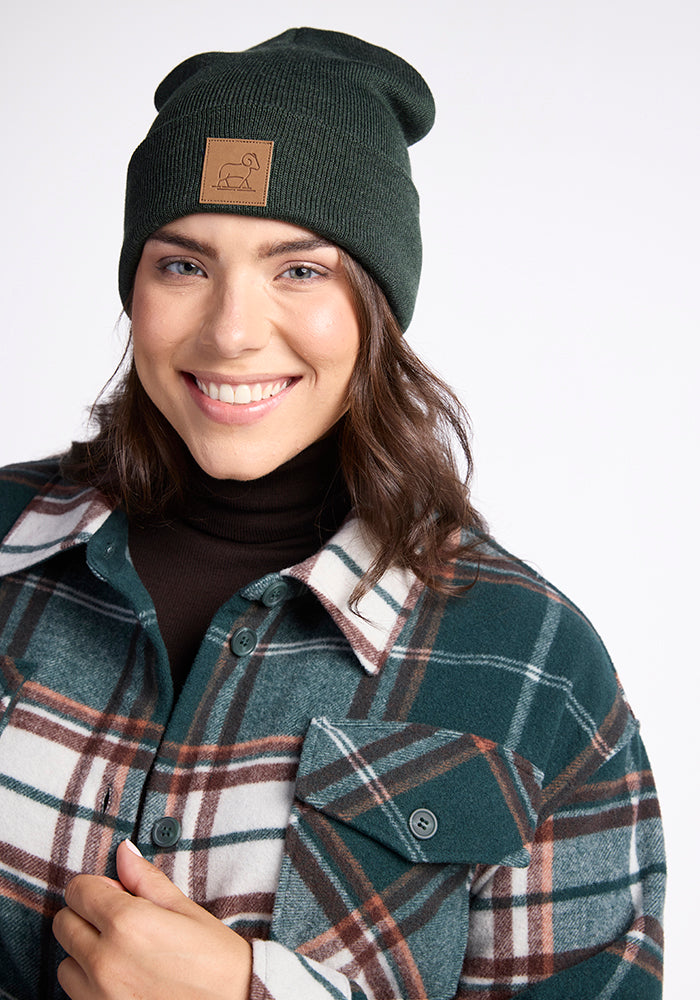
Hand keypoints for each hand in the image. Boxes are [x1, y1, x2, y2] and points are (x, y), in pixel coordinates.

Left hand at [52, 839, 252, 999]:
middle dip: (87, 915)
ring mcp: (99, 995)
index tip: (119, 894)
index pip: (78, 891)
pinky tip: (124, 977)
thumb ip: (146, 880)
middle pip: (64, 924)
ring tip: (122, 953)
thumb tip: (124, 852)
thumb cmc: (216, 961)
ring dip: (85, 953)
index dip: (98, 887)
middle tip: (121, 921)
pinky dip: (90, 983)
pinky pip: (76, 994)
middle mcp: (105, 960)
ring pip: (65, 963)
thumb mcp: (186, 910)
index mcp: (127, 923)